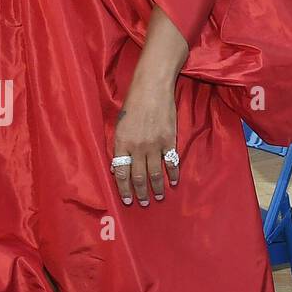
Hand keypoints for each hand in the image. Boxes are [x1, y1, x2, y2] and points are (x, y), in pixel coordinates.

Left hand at [111, 79, 179, 205]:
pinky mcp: (169, 140)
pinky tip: (173, 181)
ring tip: (158, 197)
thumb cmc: (132, 105)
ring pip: (155, 173)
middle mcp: (137, 147)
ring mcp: (154, 145)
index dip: (124, 190)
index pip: (121, 173)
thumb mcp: (119, 125)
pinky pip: (171, 162)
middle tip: (144, 203)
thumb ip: (119, 147)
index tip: (127, 200)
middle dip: (141, 193)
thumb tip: (118, 169)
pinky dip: (172, 174)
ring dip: (157, 188)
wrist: (152, 88)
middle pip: (138, 177)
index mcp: (121, 144)